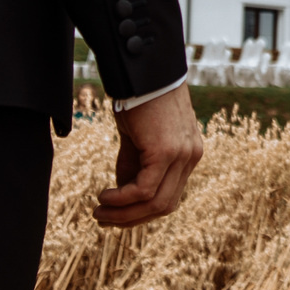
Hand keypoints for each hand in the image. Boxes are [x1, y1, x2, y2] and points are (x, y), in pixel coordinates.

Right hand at [97, 86, 203, 226]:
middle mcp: (190, 158)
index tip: (117, 214)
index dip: (143, 211)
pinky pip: (144, 189)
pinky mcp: (166, 152)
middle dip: (132, 218)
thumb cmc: (140, 96)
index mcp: (188, 154)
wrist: (144, 70)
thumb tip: (122, 192)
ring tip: (99, 212)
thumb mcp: (138, 137)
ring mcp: (182, 156)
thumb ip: (134, 164)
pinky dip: (122, 198)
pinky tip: (104, 196)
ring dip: (124, 213)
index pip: (170, 196)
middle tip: (104, 219)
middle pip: (164, 206)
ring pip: (155, 202)